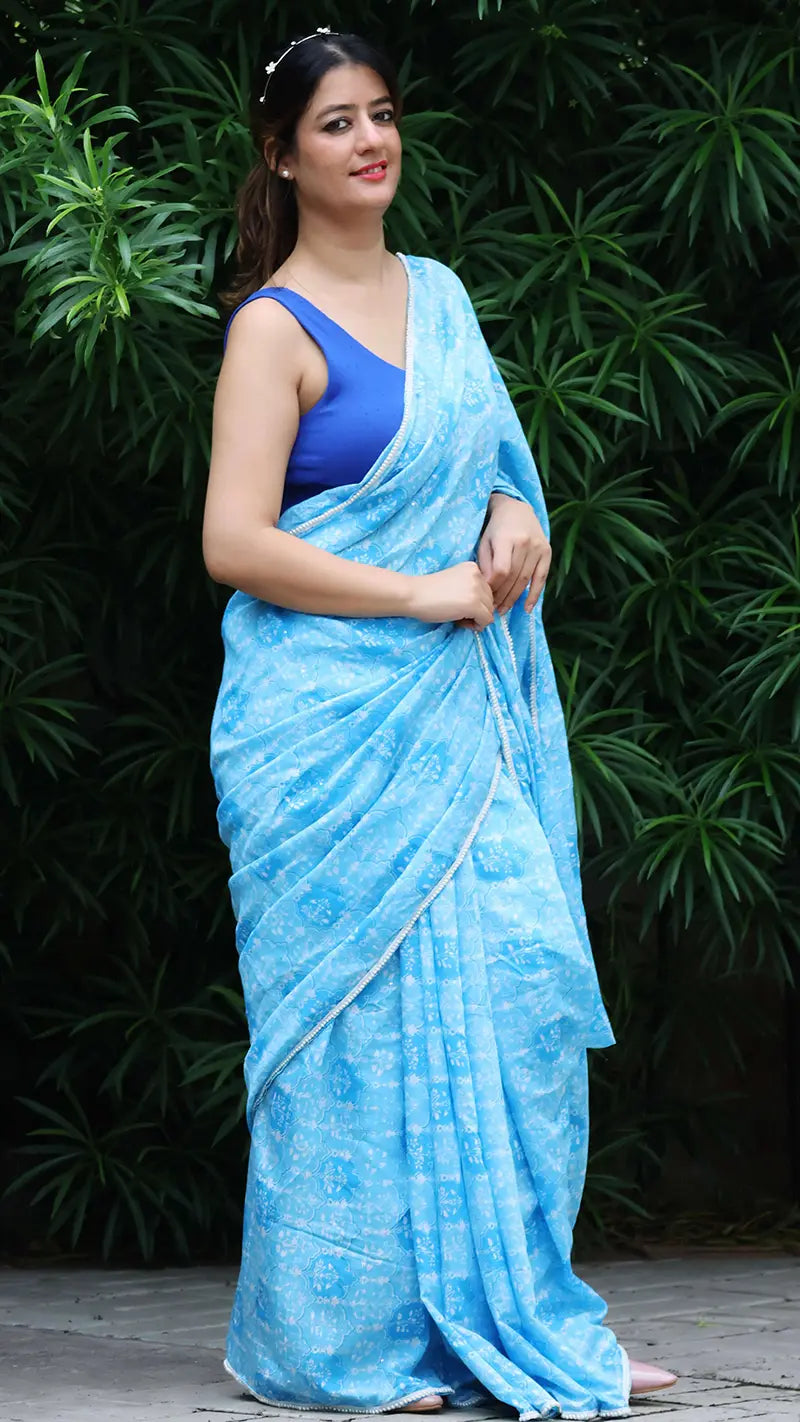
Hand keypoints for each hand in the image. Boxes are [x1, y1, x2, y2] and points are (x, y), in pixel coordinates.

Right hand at [408, 561, 494, 629]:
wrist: (413, 594)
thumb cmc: (429, 591)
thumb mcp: (456, 582)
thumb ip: (471, 589)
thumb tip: (487, 610)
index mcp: (473, 567)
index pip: (487, 589)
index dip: (475, 601)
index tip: (458, 604)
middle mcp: (478, 575)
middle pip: (490, 600)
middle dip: (477, 611)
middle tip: (457, 613)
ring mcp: (477, 589)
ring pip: (490, 611)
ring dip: (476, 619)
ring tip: (457, 617)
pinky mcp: (474, 604)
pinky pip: (486, 621)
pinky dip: (476, 625)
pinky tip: (459, 622)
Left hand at [478, 493, 550, 613]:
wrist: (516, 510)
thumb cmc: (496, 529)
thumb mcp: (484, 542)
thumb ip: (485, 564)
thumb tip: (486, 589)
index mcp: (506, 539)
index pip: (501, 570)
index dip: (493, 587)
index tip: (485, 596)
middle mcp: (525, 543)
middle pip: (514, 577)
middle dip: (502, 596)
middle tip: (493, 609)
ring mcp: (538, 547)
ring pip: (526, 580)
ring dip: (514, 598)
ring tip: (503, 610)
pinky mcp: (547, 552)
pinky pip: (542, 578)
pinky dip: (535, 595)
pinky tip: (527, 608)